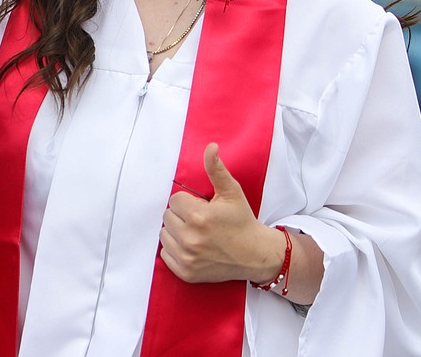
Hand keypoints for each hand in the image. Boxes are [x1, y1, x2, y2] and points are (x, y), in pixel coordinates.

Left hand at [158, 143, 283, 284]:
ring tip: (196, 233)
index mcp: (199, 216)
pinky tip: (193, 247)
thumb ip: (216, 169)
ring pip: (164, 235)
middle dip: (181, 216)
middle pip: (167, 217)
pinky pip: (166, 255)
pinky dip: (175, 250)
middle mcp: (191, 238)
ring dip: (176, 232)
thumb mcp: (231, 192)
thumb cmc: (242, 221)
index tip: (202, 208)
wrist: (256, 255)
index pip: (174, 200)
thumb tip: (210, 147)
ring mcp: (188, 258)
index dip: (188, 202)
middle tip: (200, 221)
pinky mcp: (186, 272)